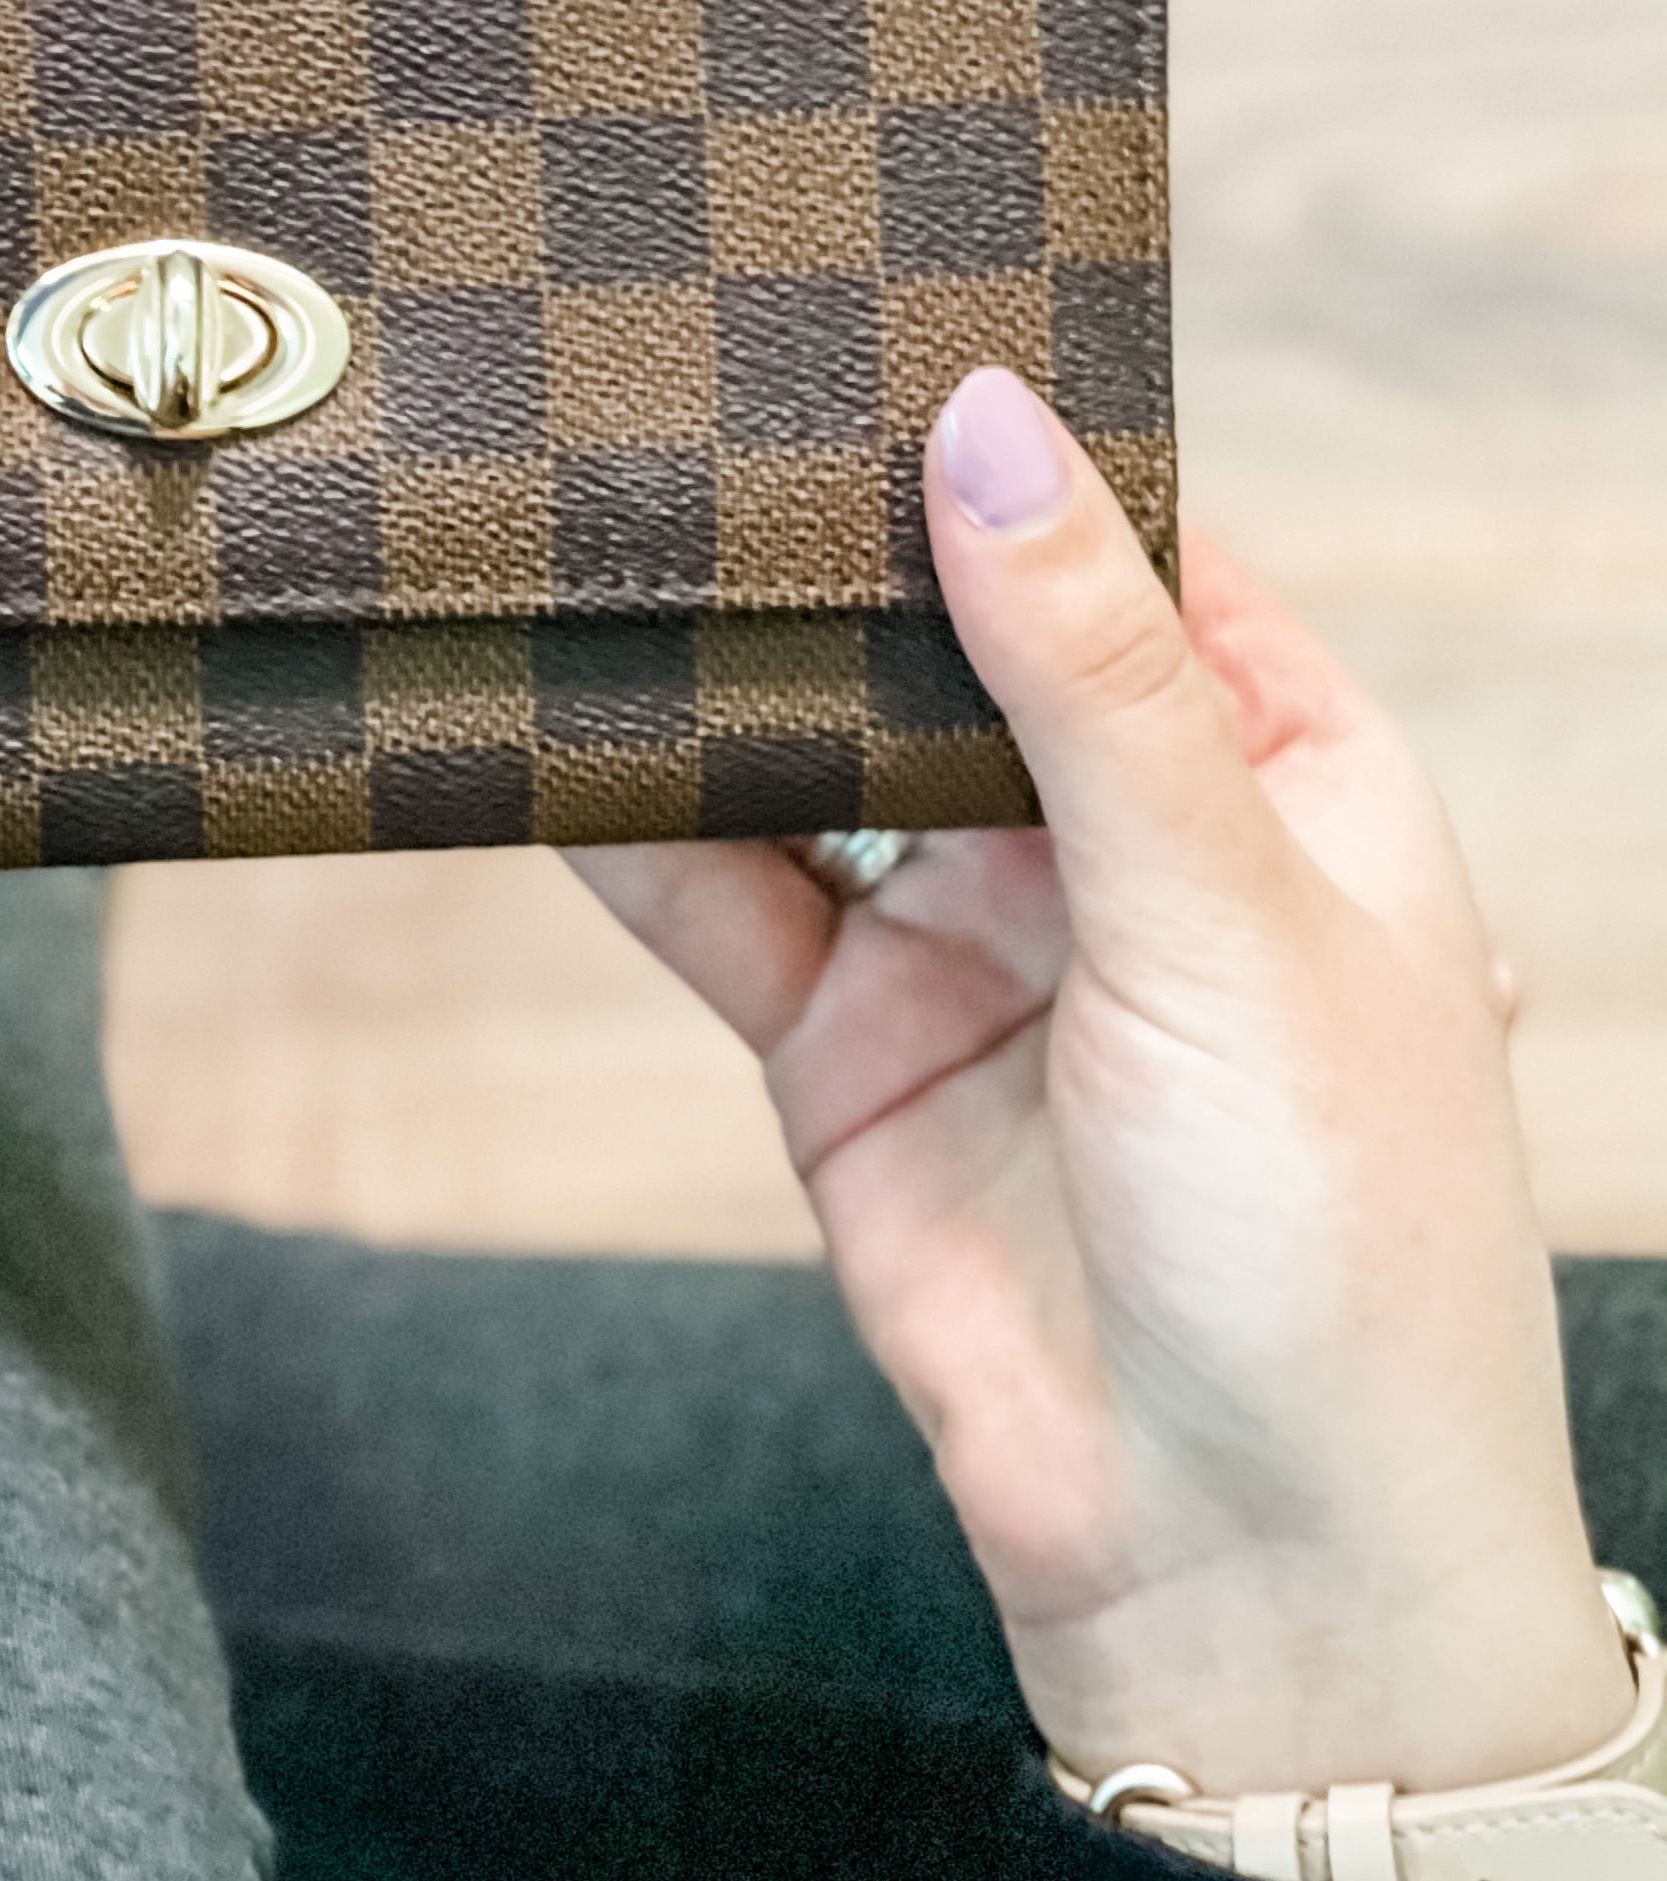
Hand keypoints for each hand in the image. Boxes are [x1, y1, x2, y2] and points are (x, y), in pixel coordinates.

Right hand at [574, 366, 1621, 1798]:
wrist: (1242, 1564)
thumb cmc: (1337, 1237)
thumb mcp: (1231, 908)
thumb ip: (1091, 676)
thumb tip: (990, 426)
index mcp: (1277, 776)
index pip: (1133, 557)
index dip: (1018, 450)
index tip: (876, 316)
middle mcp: (1119, 846)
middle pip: (950, 647)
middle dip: (836, 554)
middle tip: (689, 404)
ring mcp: (976, 950)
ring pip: (818, 769)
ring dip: (722, 685)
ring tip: (595, 542)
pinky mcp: (848, 1060)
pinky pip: (725, 911)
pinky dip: (632, 837)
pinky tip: (544, 743)